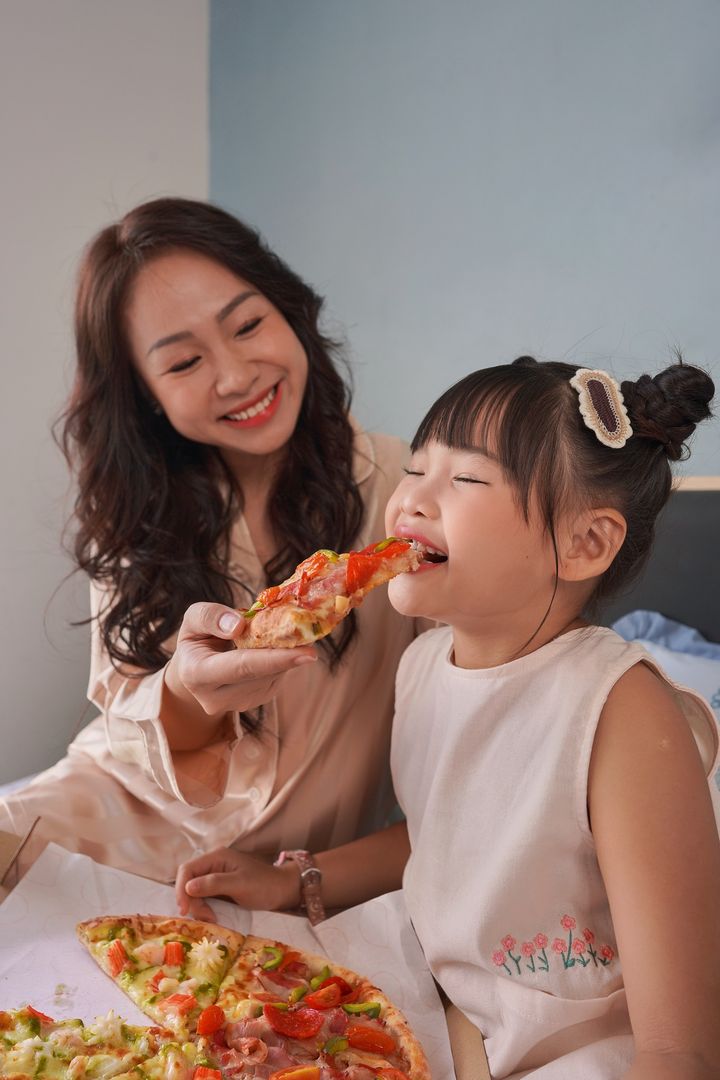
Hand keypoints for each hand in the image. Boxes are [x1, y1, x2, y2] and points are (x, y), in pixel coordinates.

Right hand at [166, 602, 316, 716]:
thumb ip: (210, 617)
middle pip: (262, 673)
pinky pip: (275, 678)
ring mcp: (236, 704)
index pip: (241, 667)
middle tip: (312, 634)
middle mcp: (215, 698)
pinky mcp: (254, 702)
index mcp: (196, 674)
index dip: (275, 659)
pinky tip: (276, 646)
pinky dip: (281, 660)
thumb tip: (238, 625)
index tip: (308, 652)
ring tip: (284, 632)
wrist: (195, 668)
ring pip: (272, 676)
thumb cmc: (197, 638)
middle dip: (289, 653)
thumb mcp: (194, 619)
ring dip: (284, 653)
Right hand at [175, 846, 299, 919]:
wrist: (282, 891)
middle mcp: (213, 864)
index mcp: (217, 857)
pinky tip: (212, 917)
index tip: (184, 909)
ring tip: (211, 919)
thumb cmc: (263, 885)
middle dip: (191, 901)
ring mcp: (216, 876)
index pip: (187, 869)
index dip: (181, 888)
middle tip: (205, 917)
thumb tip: (188, 887)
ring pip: (194, 892)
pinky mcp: (219, 888)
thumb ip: (214, 884)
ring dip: (198, 906)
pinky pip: (203, 897)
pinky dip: (203, 908)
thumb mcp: (240, 884)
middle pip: (188, 881)